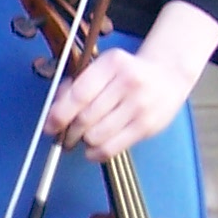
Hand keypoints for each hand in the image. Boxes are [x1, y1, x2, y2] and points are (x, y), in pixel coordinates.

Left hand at [45, 0, 217, 161]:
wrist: (168, 75)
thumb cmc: (127, 73)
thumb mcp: (103, 68)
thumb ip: (76, 85)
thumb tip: (53, 110)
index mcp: (112, 63)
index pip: (80, 93)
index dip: (59, 114)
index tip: (49, 126)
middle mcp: (128, 82)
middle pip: (86, 117)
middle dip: (69, 131)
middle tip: (64, 136)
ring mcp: (140, 105)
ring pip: (97, 135)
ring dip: (83, 141)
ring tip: (83, 138)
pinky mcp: (147, 126)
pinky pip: (112, 148)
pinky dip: (96, 153)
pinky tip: (92, 149)